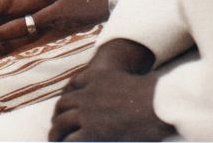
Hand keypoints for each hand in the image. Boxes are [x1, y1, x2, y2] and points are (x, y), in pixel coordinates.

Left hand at [49, 41, 171, 140]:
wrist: (159, 104)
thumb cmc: (154, 95)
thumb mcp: (132, 83)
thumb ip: (121, 89)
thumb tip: (124, 102)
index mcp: (97, 77)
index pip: (74, 83)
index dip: (68, 95)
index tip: (66, 105)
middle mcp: (87, 93)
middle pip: (63, 103)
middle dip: (58, 114)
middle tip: (55, 124)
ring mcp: (87, 112)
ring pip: (61, 122)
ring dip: (55, 132)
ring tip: (53, 139)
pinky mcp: (90, 131)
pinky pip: (70, 139)